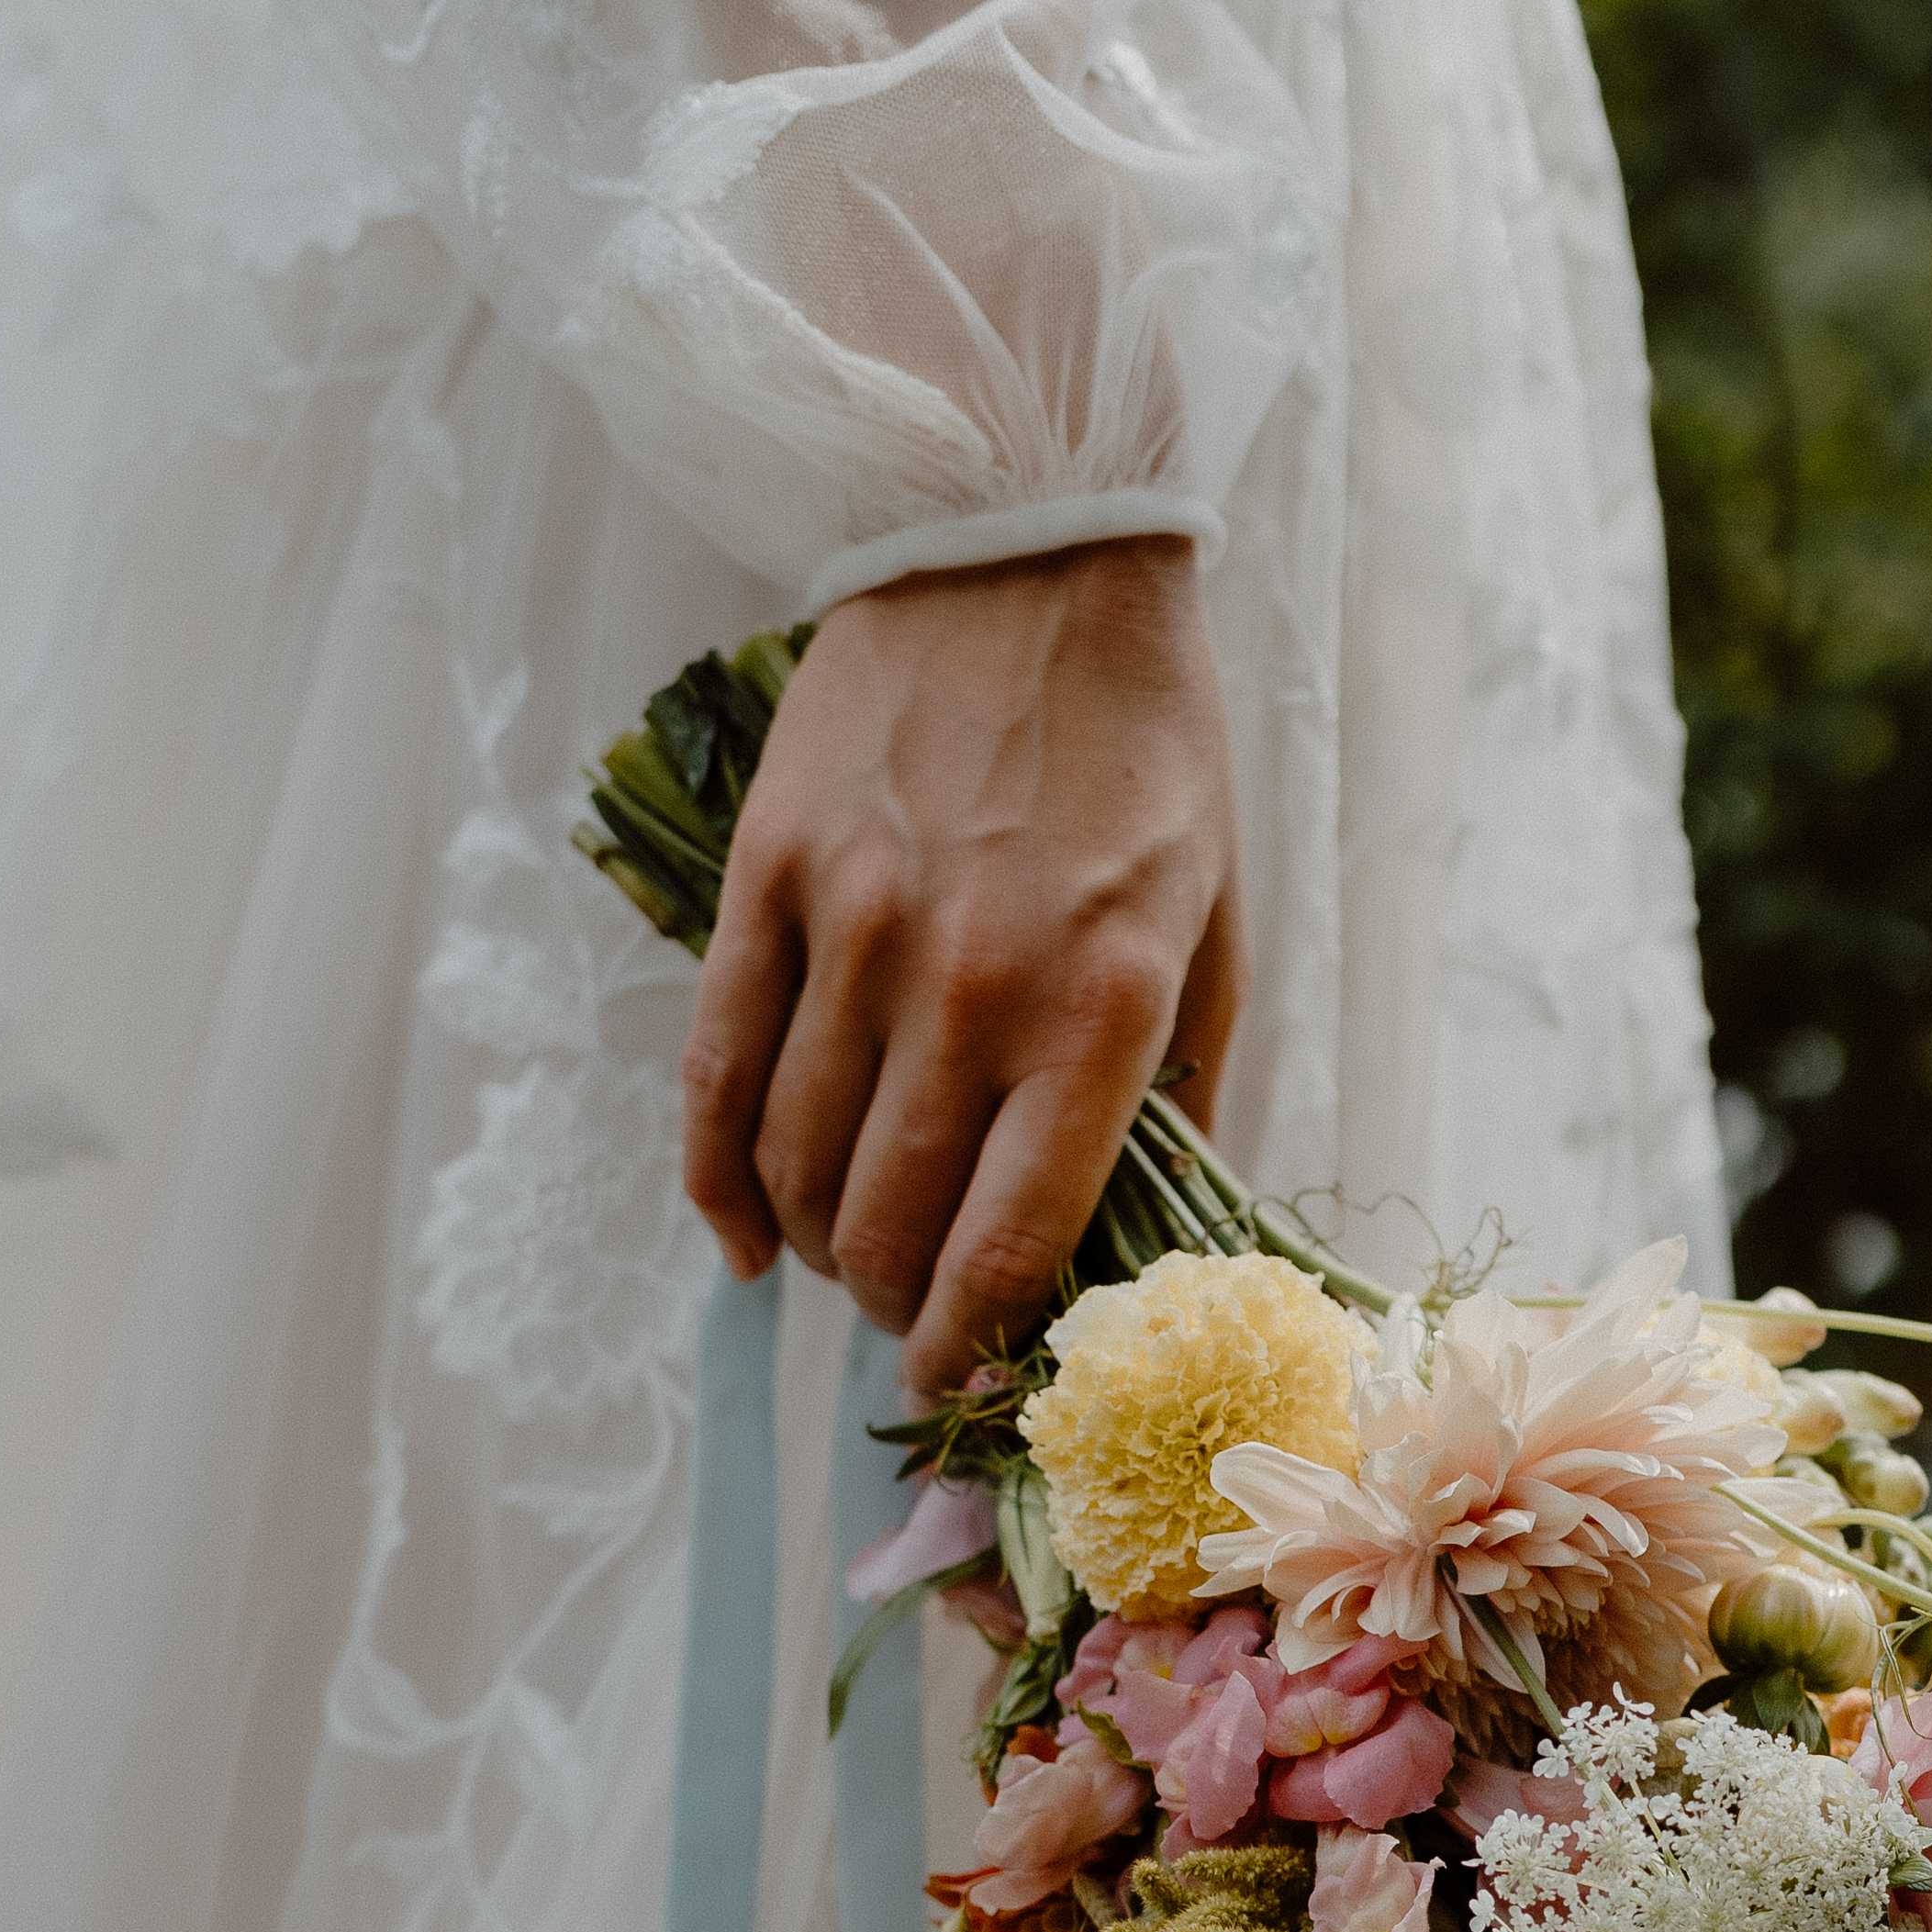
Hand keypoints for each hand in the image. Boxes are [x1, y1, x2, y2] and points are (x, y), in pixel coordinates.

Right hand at [678, 536, 1241, 1398]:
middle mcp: (970, 983)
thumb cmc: (1146, 749)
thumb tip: (1149, 1246)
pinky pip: (714, 1075)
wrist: (1029, 549)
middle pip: (888, 1228)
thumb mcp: (1217, 921)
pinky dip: (716, 1181)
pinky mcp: (769, 879)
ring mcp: (855, 929)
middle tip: (910, 1317)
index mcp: (1102, 1007)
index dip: (972, 1347)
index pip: (1008, 1244)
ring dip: (815, 1246)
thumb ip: (1186, 1090)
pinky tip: (741, 1234)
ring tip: (847, 1256)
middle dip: (893, 1308)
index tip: (961, 1382)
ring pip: (795, 1168)